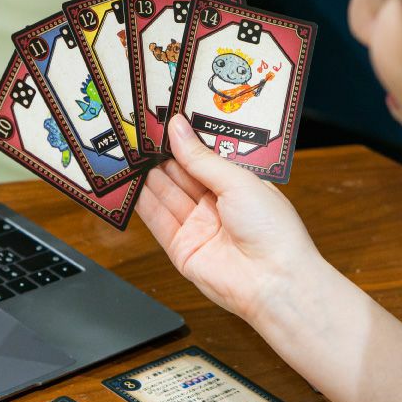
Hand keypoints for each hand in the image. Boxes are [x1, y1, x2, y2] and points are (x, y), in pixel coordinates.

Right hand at [137, 114, 322, 323]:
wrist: (274, 281)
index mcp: (239, 186)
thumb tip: (177, 128)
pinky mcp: (181, 249)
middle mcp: (218, 206)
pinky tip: (130, 181)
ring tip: (128, 149)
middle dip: (161, 154)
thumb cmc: (272, 230)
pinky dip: (142, 202)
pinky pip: (157, 221)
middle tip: (138, 131)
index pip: (205, 158)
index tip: (163, 120)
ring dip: (148, 174)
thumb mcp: (238, 181)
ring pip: (166, 195)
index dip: (185, 140)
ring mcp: (199, 228)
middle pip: (182, 175)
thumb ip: (201, 158)